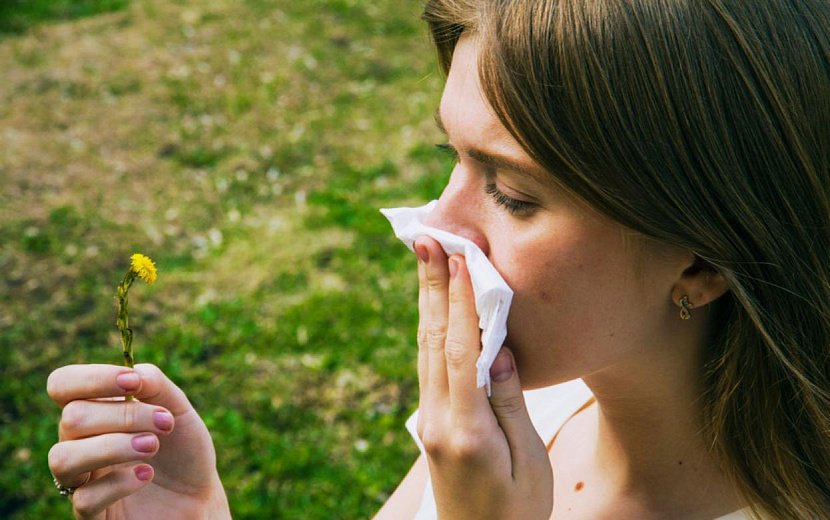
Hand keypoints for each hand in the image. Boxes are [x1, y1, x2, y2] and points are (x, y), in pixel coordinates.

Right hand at [47, 363, 229, 518]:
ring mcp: (82, 480)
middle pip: (71, 418)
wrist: (199, 497)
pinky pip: (84, 499)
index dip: (91, 378)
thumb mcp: (179, 410)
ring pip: (62, 458)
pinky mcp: (92, 515)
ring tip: (153, 446)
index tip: (132, 383)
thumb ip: (156, 385)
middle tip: (164, 424)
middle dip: (124, 415)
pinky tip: (147, 475)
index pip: (63, 384)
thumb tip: (133, 372)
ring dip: (113, 446)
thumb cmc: (183, 450)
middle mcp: (80, 443)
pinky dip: (119, 483)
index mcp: (95, 411)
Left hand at [414, 237, 552, 519]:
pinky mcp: (430, 423)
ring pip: (425, 348)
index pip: (461, 352)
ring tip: (424, 258)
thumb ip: (512, 405)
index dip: (459, 302)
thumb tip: (500, 350)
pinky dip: (430, 327)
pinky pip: (428, 364)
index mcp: (466, 430)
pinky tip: (432, 306)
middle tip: (425, 238)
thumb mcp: (528, 463)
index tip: (458, 257)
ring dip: (426, 300)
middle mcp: (437, 420)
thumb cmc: (517, 513)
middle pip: (432, 340)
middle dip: (430, 285)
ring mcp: (428, 421)